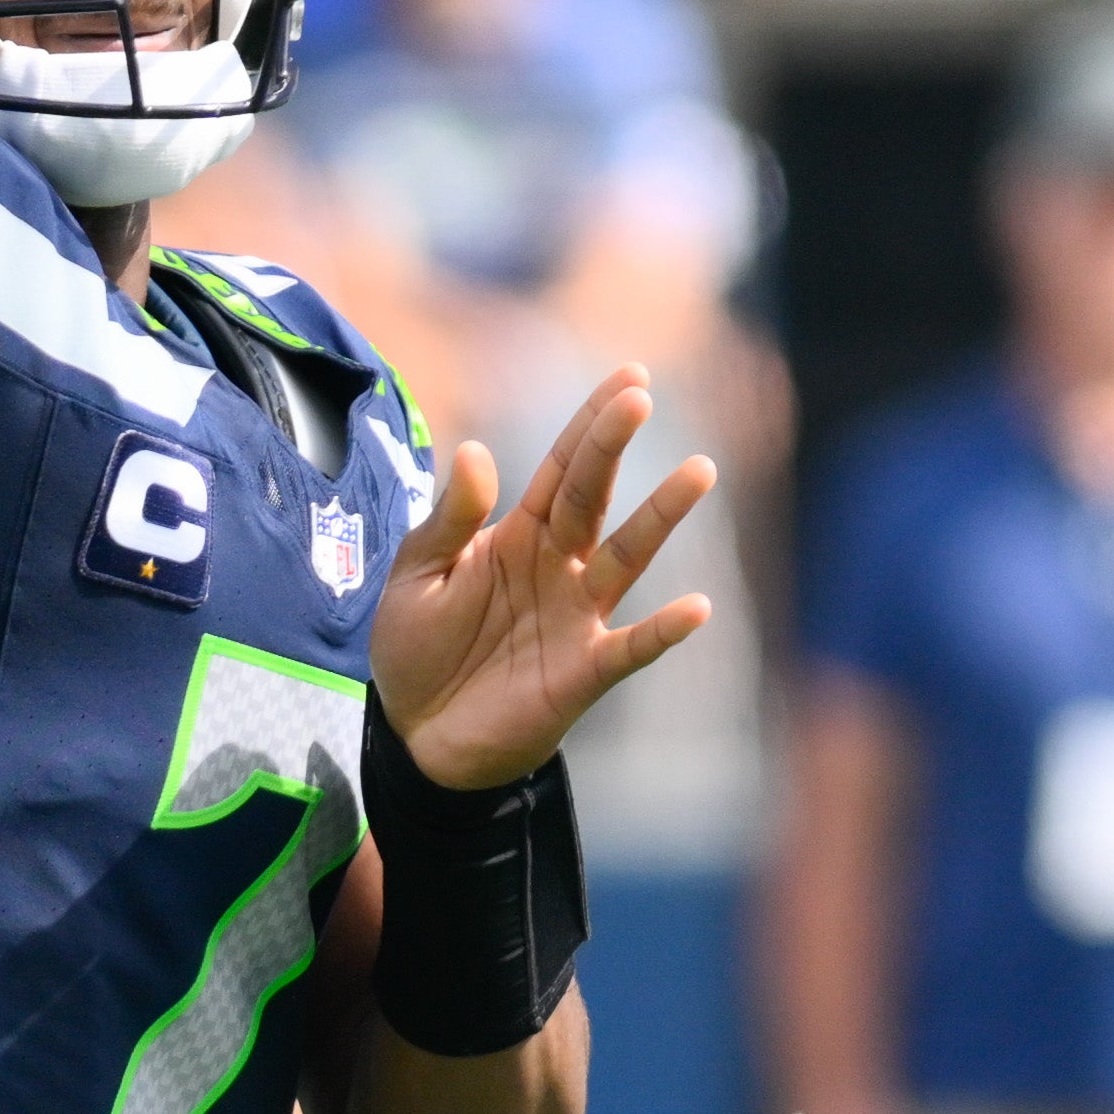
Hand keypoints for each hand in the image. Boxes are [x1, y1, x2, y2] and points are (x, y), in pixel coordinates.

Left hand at [367, 365, 716, 790]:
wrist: (417, 735)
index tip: (629, 378)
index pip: (561, 468)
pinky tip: (695, 609)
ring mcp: (576, 616)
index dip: (592, 423)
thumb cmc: (416, 648)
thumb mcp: (416, 576)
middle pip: (592, 496)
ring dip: (659, 516)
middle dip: (614, 446)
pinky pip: (631, 647)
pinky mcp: (583, 671)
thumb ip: (449, 519)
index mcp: (516, 534)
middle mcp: (557, 565)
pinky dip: (663, 631)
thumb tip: (474, 448)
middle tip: (640, 396)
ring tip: (697, 472)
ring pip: (625, 557)